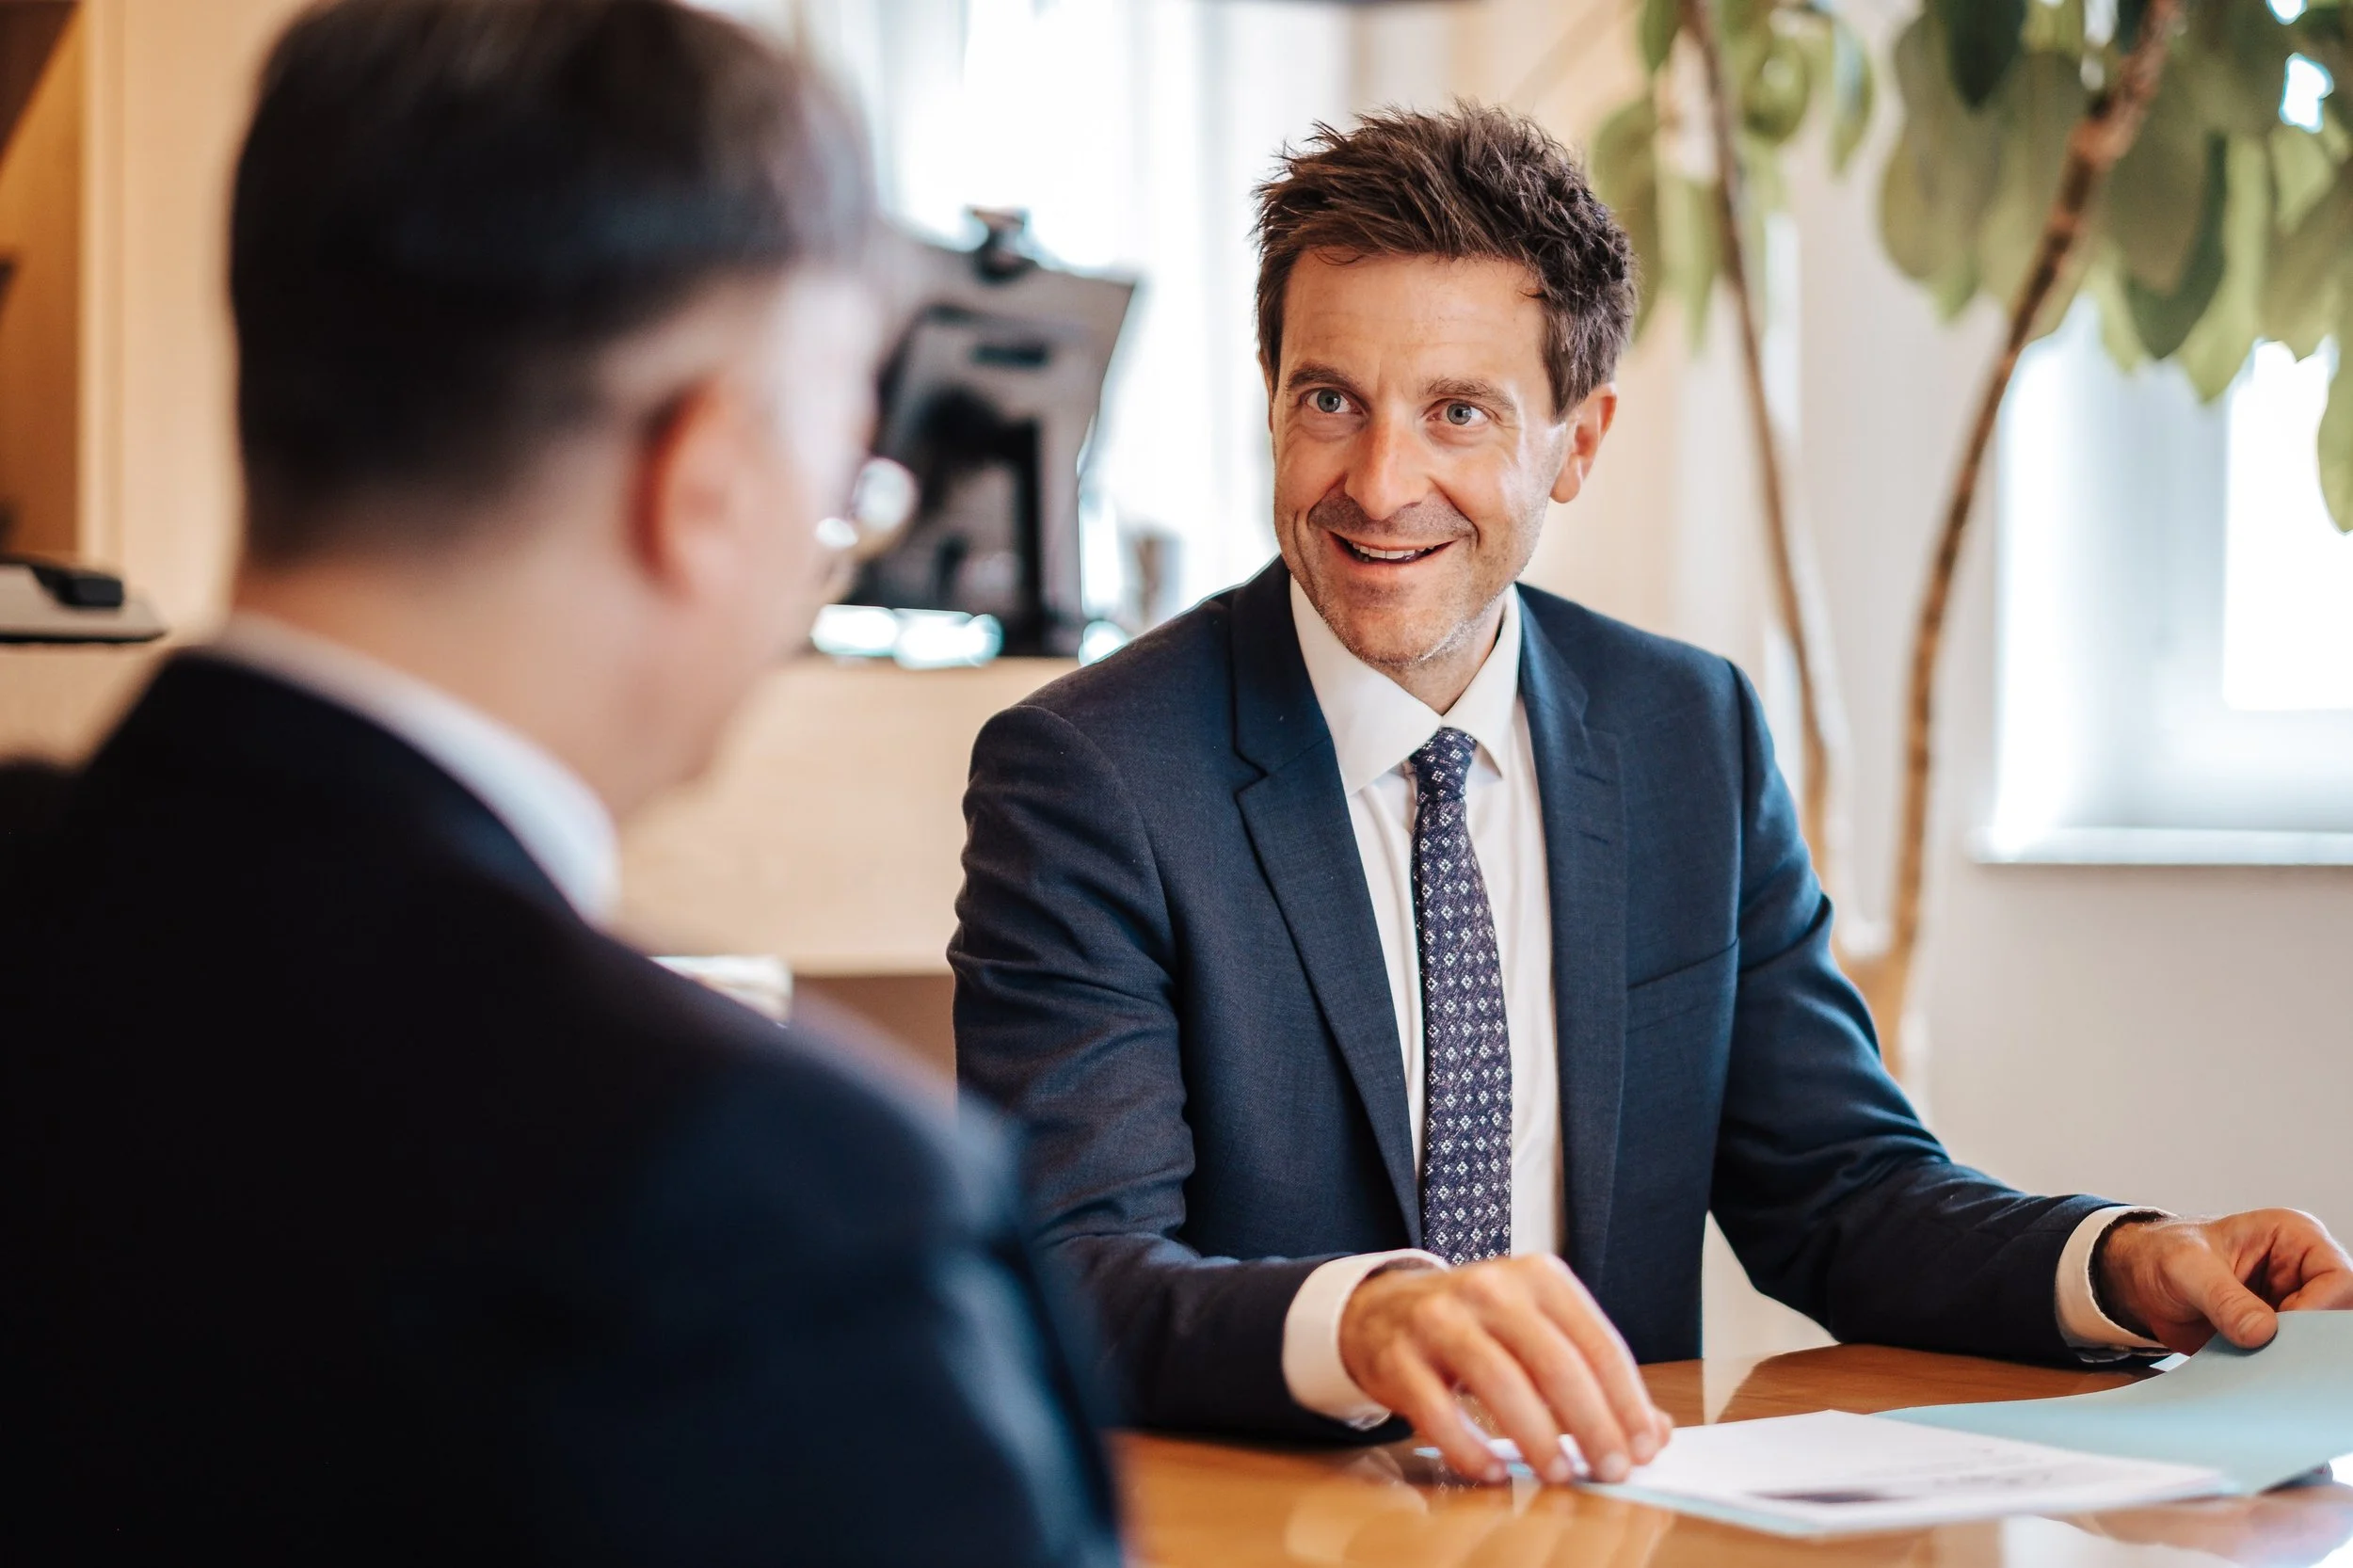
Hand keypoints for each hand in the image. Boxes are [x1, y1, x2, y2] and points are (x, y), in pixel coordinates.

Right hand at [1337, 1254, 1671, 1485]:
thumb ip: (1594, 1375)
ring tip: (1560, 1473)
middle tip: (1611, 1469)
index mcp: (1537, 1277)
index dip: (1627, 1400)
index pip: (1596, 1341)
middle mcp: (1490, 1288)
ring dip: (1537, 1438)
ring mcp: (1439, 1317)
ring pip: (1500, 1382)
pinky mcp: (1398, 1355)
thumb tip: (1654, 1433)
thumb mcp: (1537, 1331)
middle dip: (1592, 1424)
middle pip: (1555, 1363)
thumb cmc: (1477, 1327)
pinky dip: (1470, 1447)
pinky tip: (1493, 1471)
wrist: (1383, 1310)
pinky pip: (1438, 1410)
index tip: (1644, 1447)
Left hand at [2097, 1209, 2352, 1354]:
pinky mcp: (2279, 1336)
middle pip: (2337, 1316)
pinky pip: (2293, 1359)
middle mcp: (2304, 1272)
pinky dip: (2277, 1370)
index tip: (2280, 1333)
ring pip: (2319, 1343)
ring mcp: (2295, 1305)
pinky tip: (2252, 1375)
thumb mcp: (2185, 1268)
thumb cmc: (2163, 1255)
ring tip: (2255, 1365)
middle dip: (2308, 1340)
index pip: (2339, 1279)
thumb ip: (2223, 1297)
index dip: (2319, 1310)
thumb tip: (2262, 1332)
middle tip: (2272, 1358)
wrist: (2139, 1281)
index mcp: (2294, 1238)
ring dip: (2292, 1359)